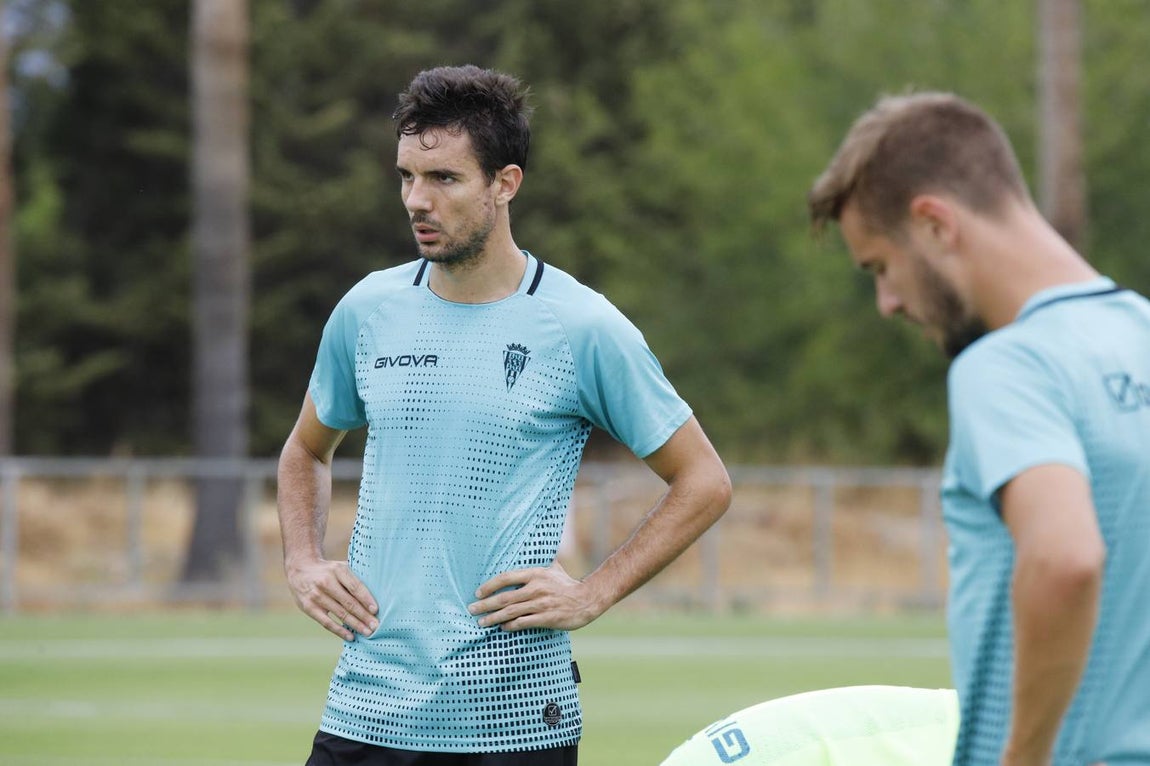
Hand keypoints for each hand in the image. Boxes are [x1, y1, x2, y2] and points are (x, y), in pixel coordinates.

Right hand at [285, 557, 377, 640]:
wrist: (300, 570)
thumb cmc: (328, 571)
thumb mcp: (340, 567)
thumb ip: (355, 578)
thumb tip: (377, 593)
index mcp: (337, 570)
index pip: (354, 586)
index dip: (366, 599)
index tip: (376, 610)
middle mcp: (326, 583)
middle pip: (349, 602)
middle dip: (364, 615)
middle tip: (376, 626)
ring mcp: (316, 596)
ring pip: (340, 613)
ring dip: (355, 624)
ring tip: (367, 632)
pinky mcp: (308, 608)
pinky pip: (326, 622)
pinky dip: (339, 631)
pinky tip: (351, 636)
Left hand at [468, 562, 602, 631]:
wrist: (588, 599)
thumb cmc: (568, 584)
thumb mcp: (553, 568)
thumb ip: (540, 562)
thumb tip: (533, 548)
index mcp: (535, 574)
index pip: (506, 577)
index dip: (490, 585)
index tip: (478, 592)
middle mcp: (536, 588)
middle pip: (504, 597)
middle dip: (485, 605)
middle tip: (471, 609)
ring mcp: (541, 604)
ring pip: (511, 612)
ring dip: (494, 618)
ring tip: (481, 622)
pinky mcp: (547, 618)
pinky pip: (524, 623)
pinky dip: (511, 626)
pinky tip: (503, 628)